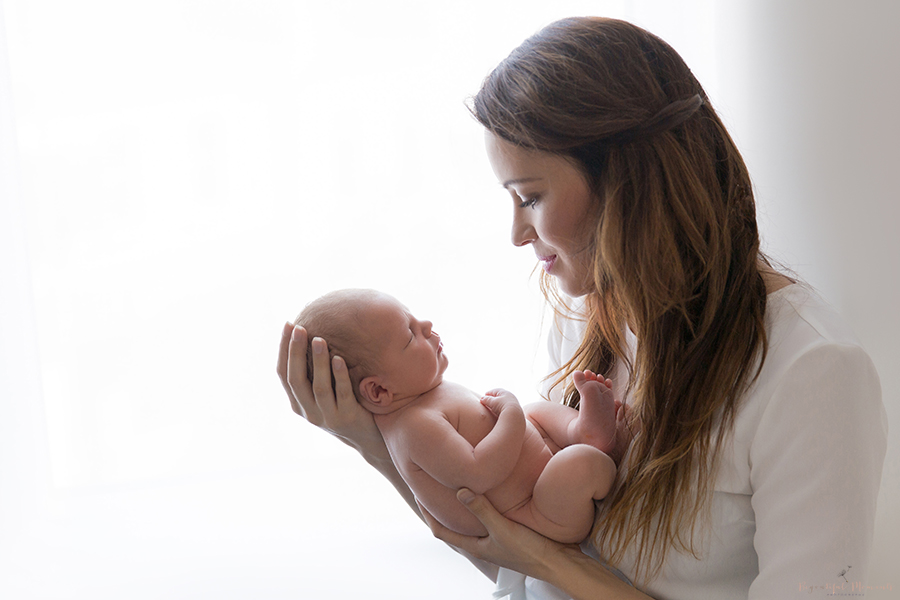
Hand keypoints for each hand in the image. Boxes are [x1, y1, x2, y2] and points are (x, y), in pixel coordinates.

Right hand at [276, 322, 382, 452]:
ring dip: (318, 362)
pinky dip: (339, 375)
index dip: (284, 350)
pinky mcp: (348, 417)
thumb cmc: (344, 405)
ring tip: (319, 339)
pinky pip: (342, 394)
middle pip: (296, 380)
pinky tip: (339, 358)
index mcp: (298, 404)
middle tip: (300, 328)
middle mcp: (309, 412)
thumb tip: (309, 334)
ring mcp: (328, 417)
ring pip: (318, 387)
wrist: (367, 436)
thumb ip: (313, 374)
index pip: (284, 375)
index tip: (288, 325)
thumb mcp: (324, 393)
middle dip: (296, 352)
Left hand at [419, 488, 572, 581]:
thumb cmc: (530, 552)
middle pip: (453, 525)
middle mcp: (482, 544)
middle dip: (440, 507)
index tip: (418, 493)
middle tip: (433, 484)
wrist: (559, 564)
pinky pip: (487, 518)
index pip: (440, 531)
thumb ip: (482, 510)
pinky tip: (488, 492)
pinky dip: (481, 505)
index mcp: (475, 547)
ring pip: (470, 521)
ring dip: (461, 506)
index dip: (426, 514)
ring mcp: (496, 540)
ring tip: (456, 484)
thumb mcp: (503, 528)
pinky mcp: (510, 534)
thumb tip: (459, 491)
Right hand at [480, 388, 521, 416]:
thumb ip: (486, 399)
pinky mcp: (515, 411)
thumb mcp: (492, 402)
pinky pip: (507, 408)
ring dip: (499, 404)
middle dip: (494, 398)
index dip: (489, 393)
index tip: (484, 395)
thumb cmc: (502, 406)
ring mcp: (513, 404)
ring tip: (493, 407)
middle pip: (500, 396)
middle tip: (488, 400)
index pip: (495, 391)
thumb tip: (482, 398)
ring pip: (504, 402)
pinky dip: (502, 408)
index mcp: (505, 392)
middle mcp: (510, 396)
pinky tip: (500, 412)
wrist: (514, 415)